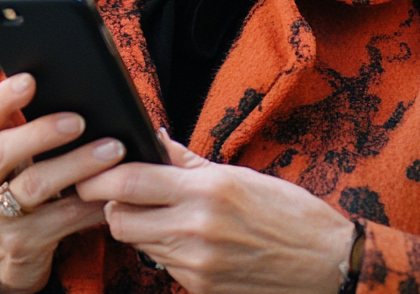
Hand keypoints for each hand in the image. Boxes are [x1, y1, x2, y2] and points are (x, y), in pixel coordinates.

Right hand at [0, 73, 129, 293]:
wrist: (1, 257)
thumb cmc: (17, 192)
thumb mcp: (10, 163)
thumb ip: (26, 131)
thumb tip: (75, 91)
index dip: (4, 98)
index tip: (29, 79)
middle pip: (3, 151)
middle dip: (41, 132)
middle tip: (79, 120)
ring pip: (35, 186)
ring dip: (76, 165)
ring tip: (112, 151)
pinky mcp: (21, 243)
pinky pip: (61, 221)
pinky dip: (90, 205)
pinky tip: (113, 193)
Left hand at [76, 130, 355, 293]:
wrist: (328, 264)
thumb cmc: (289, 214)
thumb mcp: (238, 176)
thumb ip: (187, 161)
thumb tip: (152, 139)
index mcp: (207, 190)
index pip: (128, 182)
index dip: (99, 177)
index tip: (92, 171)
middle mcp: (197, 228)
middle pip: (119, 220)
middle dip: (113, 207)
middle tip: (127, 195)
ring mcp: (197, 264)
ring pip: (138, 244)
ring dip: (140, 228)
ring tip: (166, 215)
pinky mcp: (200, 288)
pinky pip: (163, 265)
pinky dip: (165, 251)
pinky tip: (190, 240)